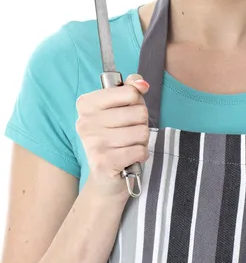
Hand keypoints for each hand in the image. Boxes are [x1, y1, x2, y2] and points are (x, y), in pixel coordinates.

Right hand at [75, 74, 149, 199]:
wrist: (105, 178)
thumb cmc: (116, 135)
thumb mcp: (122, 106)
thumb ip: (131, 87)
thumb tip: (142, 84)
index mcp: (86, 104)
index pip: (129, 92)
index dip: (137, 101)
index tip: (128, 109)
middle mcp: (85, 122)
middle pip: (139, 112)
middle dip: (141, 123)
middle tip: (130, 131)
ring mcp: (93, 143)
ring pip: (141, 132)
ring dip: (142, 140)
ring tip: (129, 144)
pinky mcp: (103, 162)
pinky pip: (140, 150)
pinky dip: (141, 153)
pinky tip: (130, 157)